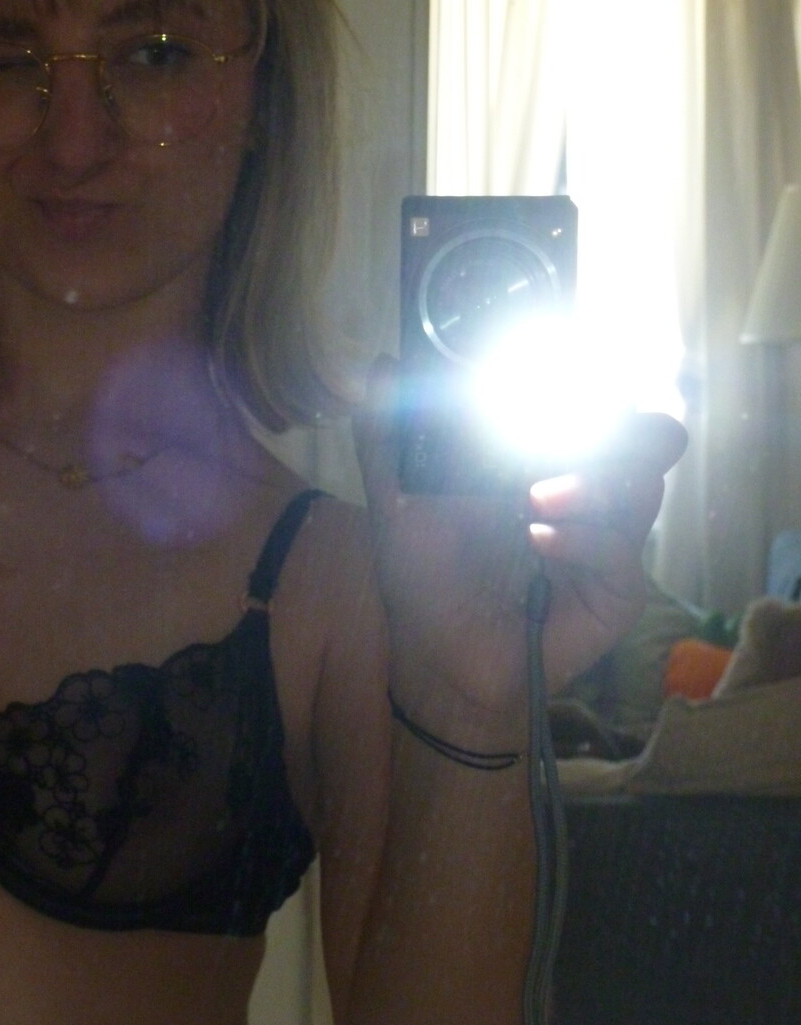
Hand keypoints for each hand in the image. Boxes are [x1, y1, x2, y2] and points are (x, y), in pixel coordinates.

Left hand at [353, 357, 687, 716]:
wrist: (435, 659)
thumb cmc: (424, 578)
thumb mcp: (396, 501)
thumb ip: (387, 435)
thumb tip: (382, 365)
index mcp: (543, 461)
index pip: (592, 406)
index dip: (588, 384)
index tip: (557, 372)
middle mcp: (586, 493)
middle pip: (643, 438)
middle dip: (620, 424)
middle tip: (579, 424)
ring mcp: (607, 540)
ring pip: (640, 487)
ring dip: (591, 484)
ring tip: (534, 498)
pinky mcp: (616, 592)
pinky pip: (620, 554)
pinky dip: (583, 540)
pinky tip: (540, 540)